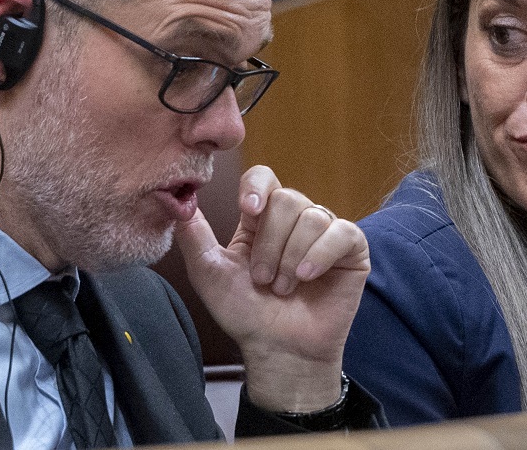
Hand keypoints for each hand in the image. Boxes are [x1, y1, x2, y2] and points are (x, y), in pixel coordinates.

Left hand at [174, 165, 369, 411]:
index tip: (249, 211)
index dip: (257, 187)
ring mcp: (325, 232)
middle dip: (270, 244)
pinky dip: (320, 256)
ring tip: (283, 288)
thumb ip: (193, 235)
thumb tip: (175, 197)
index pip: (263, 177)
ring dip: (291, 258)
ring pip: (312, 217)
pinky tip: (307, 279)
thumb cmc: (245, 314)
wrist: (278, 349)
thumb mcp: (210, 272)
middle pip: (286, 199)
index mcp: (261, 219)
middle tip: (263, 279)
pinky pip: (342, 233)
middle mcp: (294, 219)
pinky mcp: (351, 249)